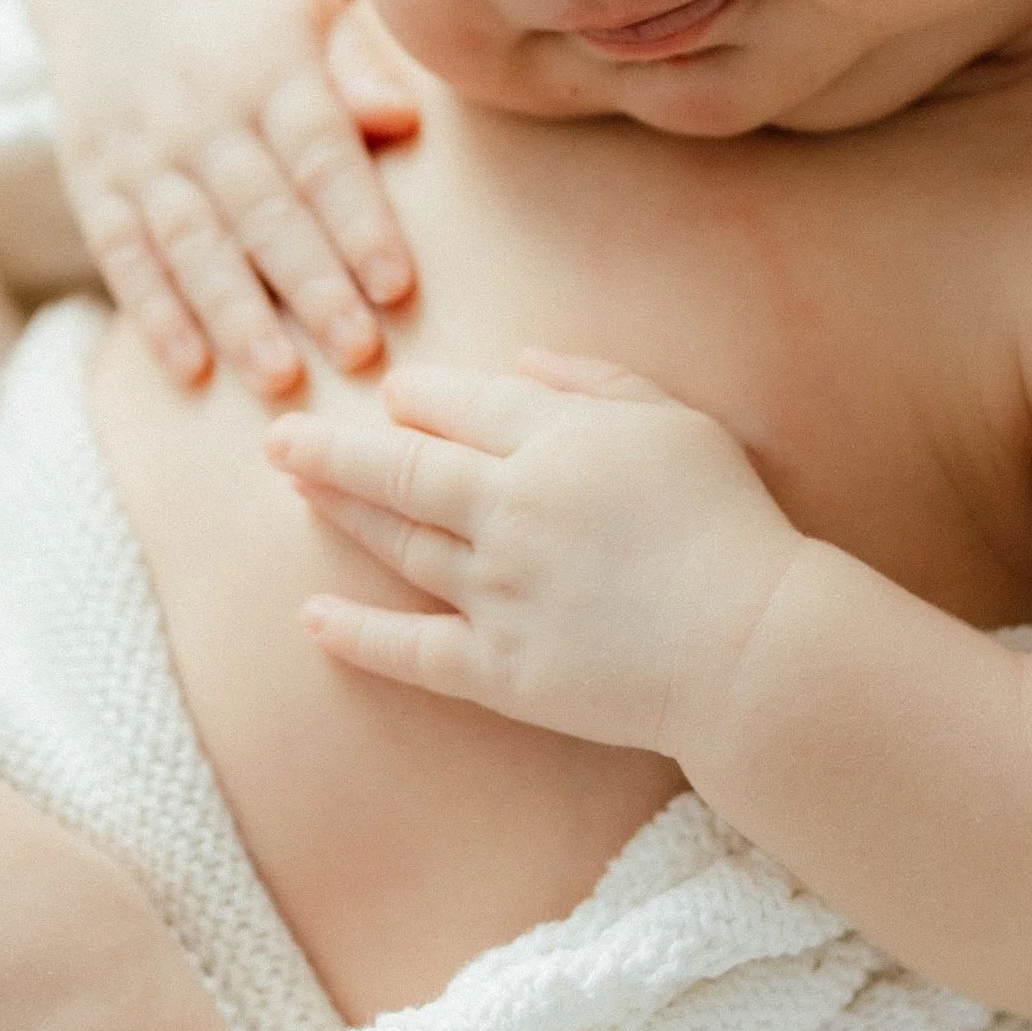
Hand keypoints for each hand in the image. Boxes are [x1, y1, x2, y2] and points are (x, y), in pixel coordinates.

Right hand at [50, 0, 421, 401]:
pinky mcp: (95, 182)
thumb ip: (359, 66)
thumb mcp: (310, 7)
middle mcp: (202, 113)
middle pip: (261, 209)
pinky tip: (189, 371)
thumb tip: (401, 121)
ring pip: (191, 243)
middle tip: (357, 353)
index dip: (357, 220)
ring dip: (234, 316)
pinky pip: (123, 256)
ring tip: (279, 380)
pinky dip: (153, 314)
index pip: (318, 152)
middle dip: (309, 284)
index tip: (397, 287)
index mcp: (270, 66)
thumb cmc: (251, 8)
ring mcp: (141, 151)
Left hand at [262, 350, 802, 759]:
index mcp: (556, 442)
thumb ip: (596, 383)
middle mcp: (511, 510)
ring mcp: (497, 592)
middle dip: (331, 449)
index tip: (389, 394)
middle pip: (401, 470)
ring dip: (340, 515)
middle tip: (277, 437)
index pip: (462, 407)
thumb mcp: (678, 423)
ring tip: (294, 493)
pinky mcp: (498, 671)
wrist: (754, 646)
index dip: (418, 398)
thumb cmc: (729, 527)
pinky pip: (410, 650)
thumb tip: (519, 359)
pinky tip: (312, 618)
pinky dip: (355, 634)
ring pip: (399, 546)